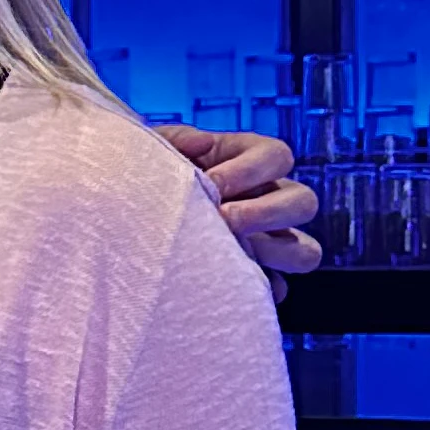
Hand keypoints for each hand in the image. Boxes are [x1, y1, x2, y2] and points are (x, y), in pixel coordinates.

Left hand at [151, 124, 322, 299]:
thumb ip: (176, 140)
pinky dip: (260, 289)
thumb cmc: (148, 177)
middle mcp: (268, 200)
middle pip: (304, 202)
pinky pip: (278, 288)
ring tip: (234, 253)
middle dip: (267, 212)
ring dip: (277, 252)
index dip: (251, 169)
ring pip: (305, 250)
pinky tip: (228, 283)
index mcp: (249, 161)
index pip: (278, 156)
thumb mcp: (155, 151)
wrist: (124, 221)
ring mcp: (268, 241)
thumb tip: (203, 142)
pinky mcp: (254, 275)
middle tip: (224, 220)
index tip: (212, 183)